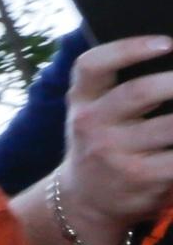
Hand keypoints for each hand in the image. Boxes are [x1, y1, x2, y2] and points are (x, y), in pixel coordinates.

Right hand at [59, 37, 172, 244]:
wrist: (85, 201)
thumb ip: (114, 86)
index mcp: (81, 101)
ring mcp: (115, 154)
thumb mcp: (91, 113)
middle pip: (138, 92)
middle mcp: (92, 125)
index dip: (130, 48)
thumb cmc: (100, 144)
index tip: (167, 43)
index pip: (93, 65)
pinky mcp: (141, 178)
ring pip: (169, 126)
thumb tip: (169, 57)